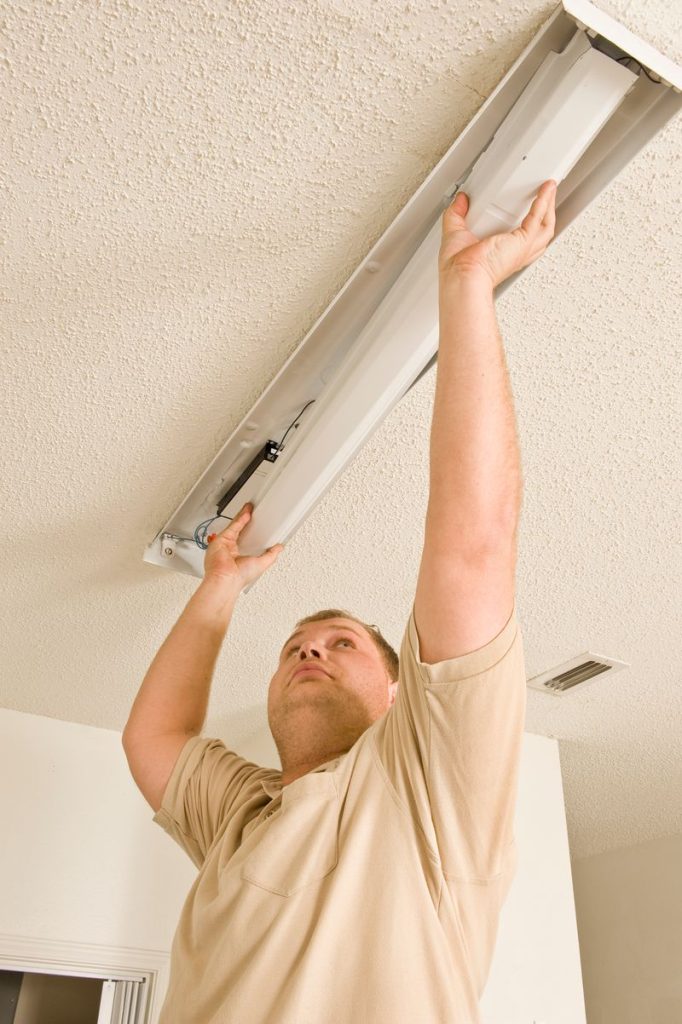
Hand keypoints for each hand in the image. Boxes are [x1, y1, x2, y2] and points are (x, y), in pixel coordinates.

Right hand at [203, 503, 283, 589]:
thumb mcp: (262, 564)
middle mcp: (233, 551)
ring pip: (236, 527)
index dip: (256, 533)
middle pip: (242, 532)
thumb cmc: (239, 577)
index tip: (262, 526)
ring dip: (243, 517)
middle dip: (249, 522)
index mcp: (242, 558)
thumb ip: (271, 554)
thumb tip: (280, 548)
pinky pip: (232, 526)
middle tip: (256, 513)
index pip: (250, 542)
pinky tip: (247, 512)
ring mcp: (226, 545)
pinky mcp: (221, 539)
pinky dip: (240, 519)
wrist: (225, 578)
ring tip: (251, 508)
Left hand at [438, 179, 556, 288]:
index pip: (520, 239)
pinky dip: (544, 202)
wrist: (462, 276)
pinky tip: (545, 190)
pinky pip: (538, 218)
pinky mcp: (523, 242)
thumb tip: (459, 201)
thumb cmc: (458, 270)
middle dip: (545, 214)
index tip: (527, 209)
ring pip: (545, 227)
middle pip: (539, 234)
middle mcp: (514, 254)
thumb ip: (456, 214)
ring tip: (550, 189)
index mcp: (501, 255)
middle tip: (546, 196)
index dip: (526, 225)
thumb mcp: (455, 234)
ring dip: (549, 207)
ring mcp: (521, 249)